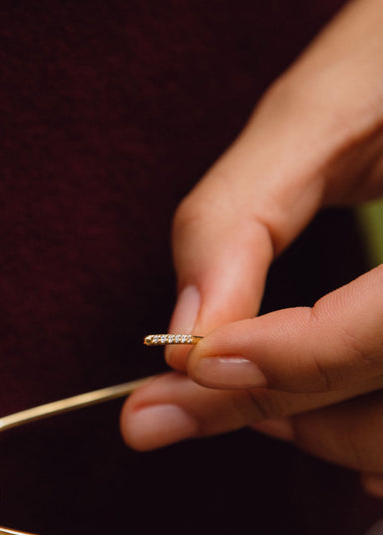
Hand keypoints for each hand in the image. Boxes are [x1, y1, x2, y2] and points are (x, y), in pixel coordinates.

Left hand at [121, 0, 382, 490]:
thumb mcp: (328, 102)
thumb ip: (243, 214)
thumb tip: (185, 332)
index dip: (283, 361)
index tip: (185, 365)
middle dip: (276, 404)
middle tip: (170, 404)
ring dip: (323, 432)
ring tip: (240, 390)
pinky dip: (366, 431)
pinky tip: (319, 414)